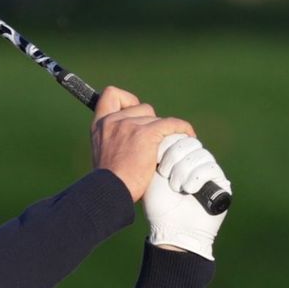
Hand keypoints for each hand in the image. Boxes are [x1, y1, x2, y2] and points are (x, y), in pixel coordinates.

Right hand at [90, 84, 198, 202]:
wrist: (110, 192)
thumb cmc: (109, 183)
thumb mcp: (103, 155)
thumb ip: (113, 141)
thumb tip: (131, 141)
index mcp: (100, 125)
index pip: (111, 95)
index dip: (126, 101)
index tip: (133, 112)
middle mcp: (113, 121)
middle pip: (142, 108)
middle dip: (150, 123)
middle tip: (152, 144)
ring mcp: (129, 125)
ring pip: (156, 118)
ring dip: (162, 132)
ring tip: (164, 149)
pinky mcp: (146, 134)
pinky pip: (171, 124)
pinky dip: (182, 129)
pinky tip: (188, 136)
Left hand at [143, 134, 232, 260]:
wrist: (172, 229)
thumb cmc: (158, 205)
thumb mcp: (151, 174)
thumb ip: (156, 151)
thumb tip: (162, 130)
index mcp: (178, 157)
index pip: (177, 135)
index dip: (167, 146)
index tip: (158, 164)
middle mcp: (194, 161)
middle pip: (189, 142)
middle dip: (174, 158)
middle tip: (166, 175)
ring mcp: (208, 171)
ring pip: (200, 153)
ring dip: (184, 171)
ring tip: (177, 187)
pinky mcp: (221, 182)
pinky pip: (211, 167)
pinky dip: (197, 178)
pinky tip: (189, 191)